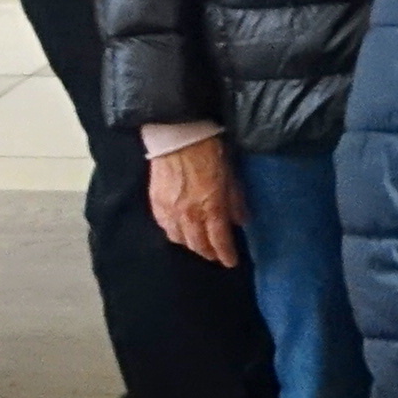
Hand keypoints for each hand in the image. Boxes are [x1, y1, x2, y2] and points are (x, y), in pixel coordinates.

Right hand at [147, 137, 243, 269]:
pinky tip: (180, 231)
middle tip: (216, 255)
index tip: (231, 262)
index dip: (226, 255)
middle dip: (208, 253)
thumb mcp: (231, 176)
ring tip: (199, 244)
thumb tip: (241, 221)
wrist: (177, 135)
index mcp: (211, 208)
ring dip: (191, 245)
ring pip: (179, 239)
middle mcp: (189, 214)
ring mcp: (169, 210)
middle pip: (197, 245)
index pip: (219, 241)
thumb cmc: (209, 151)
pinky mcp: (155, 203)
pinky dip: (174, 233)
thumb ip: (235, 201)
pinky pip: (164, 227)